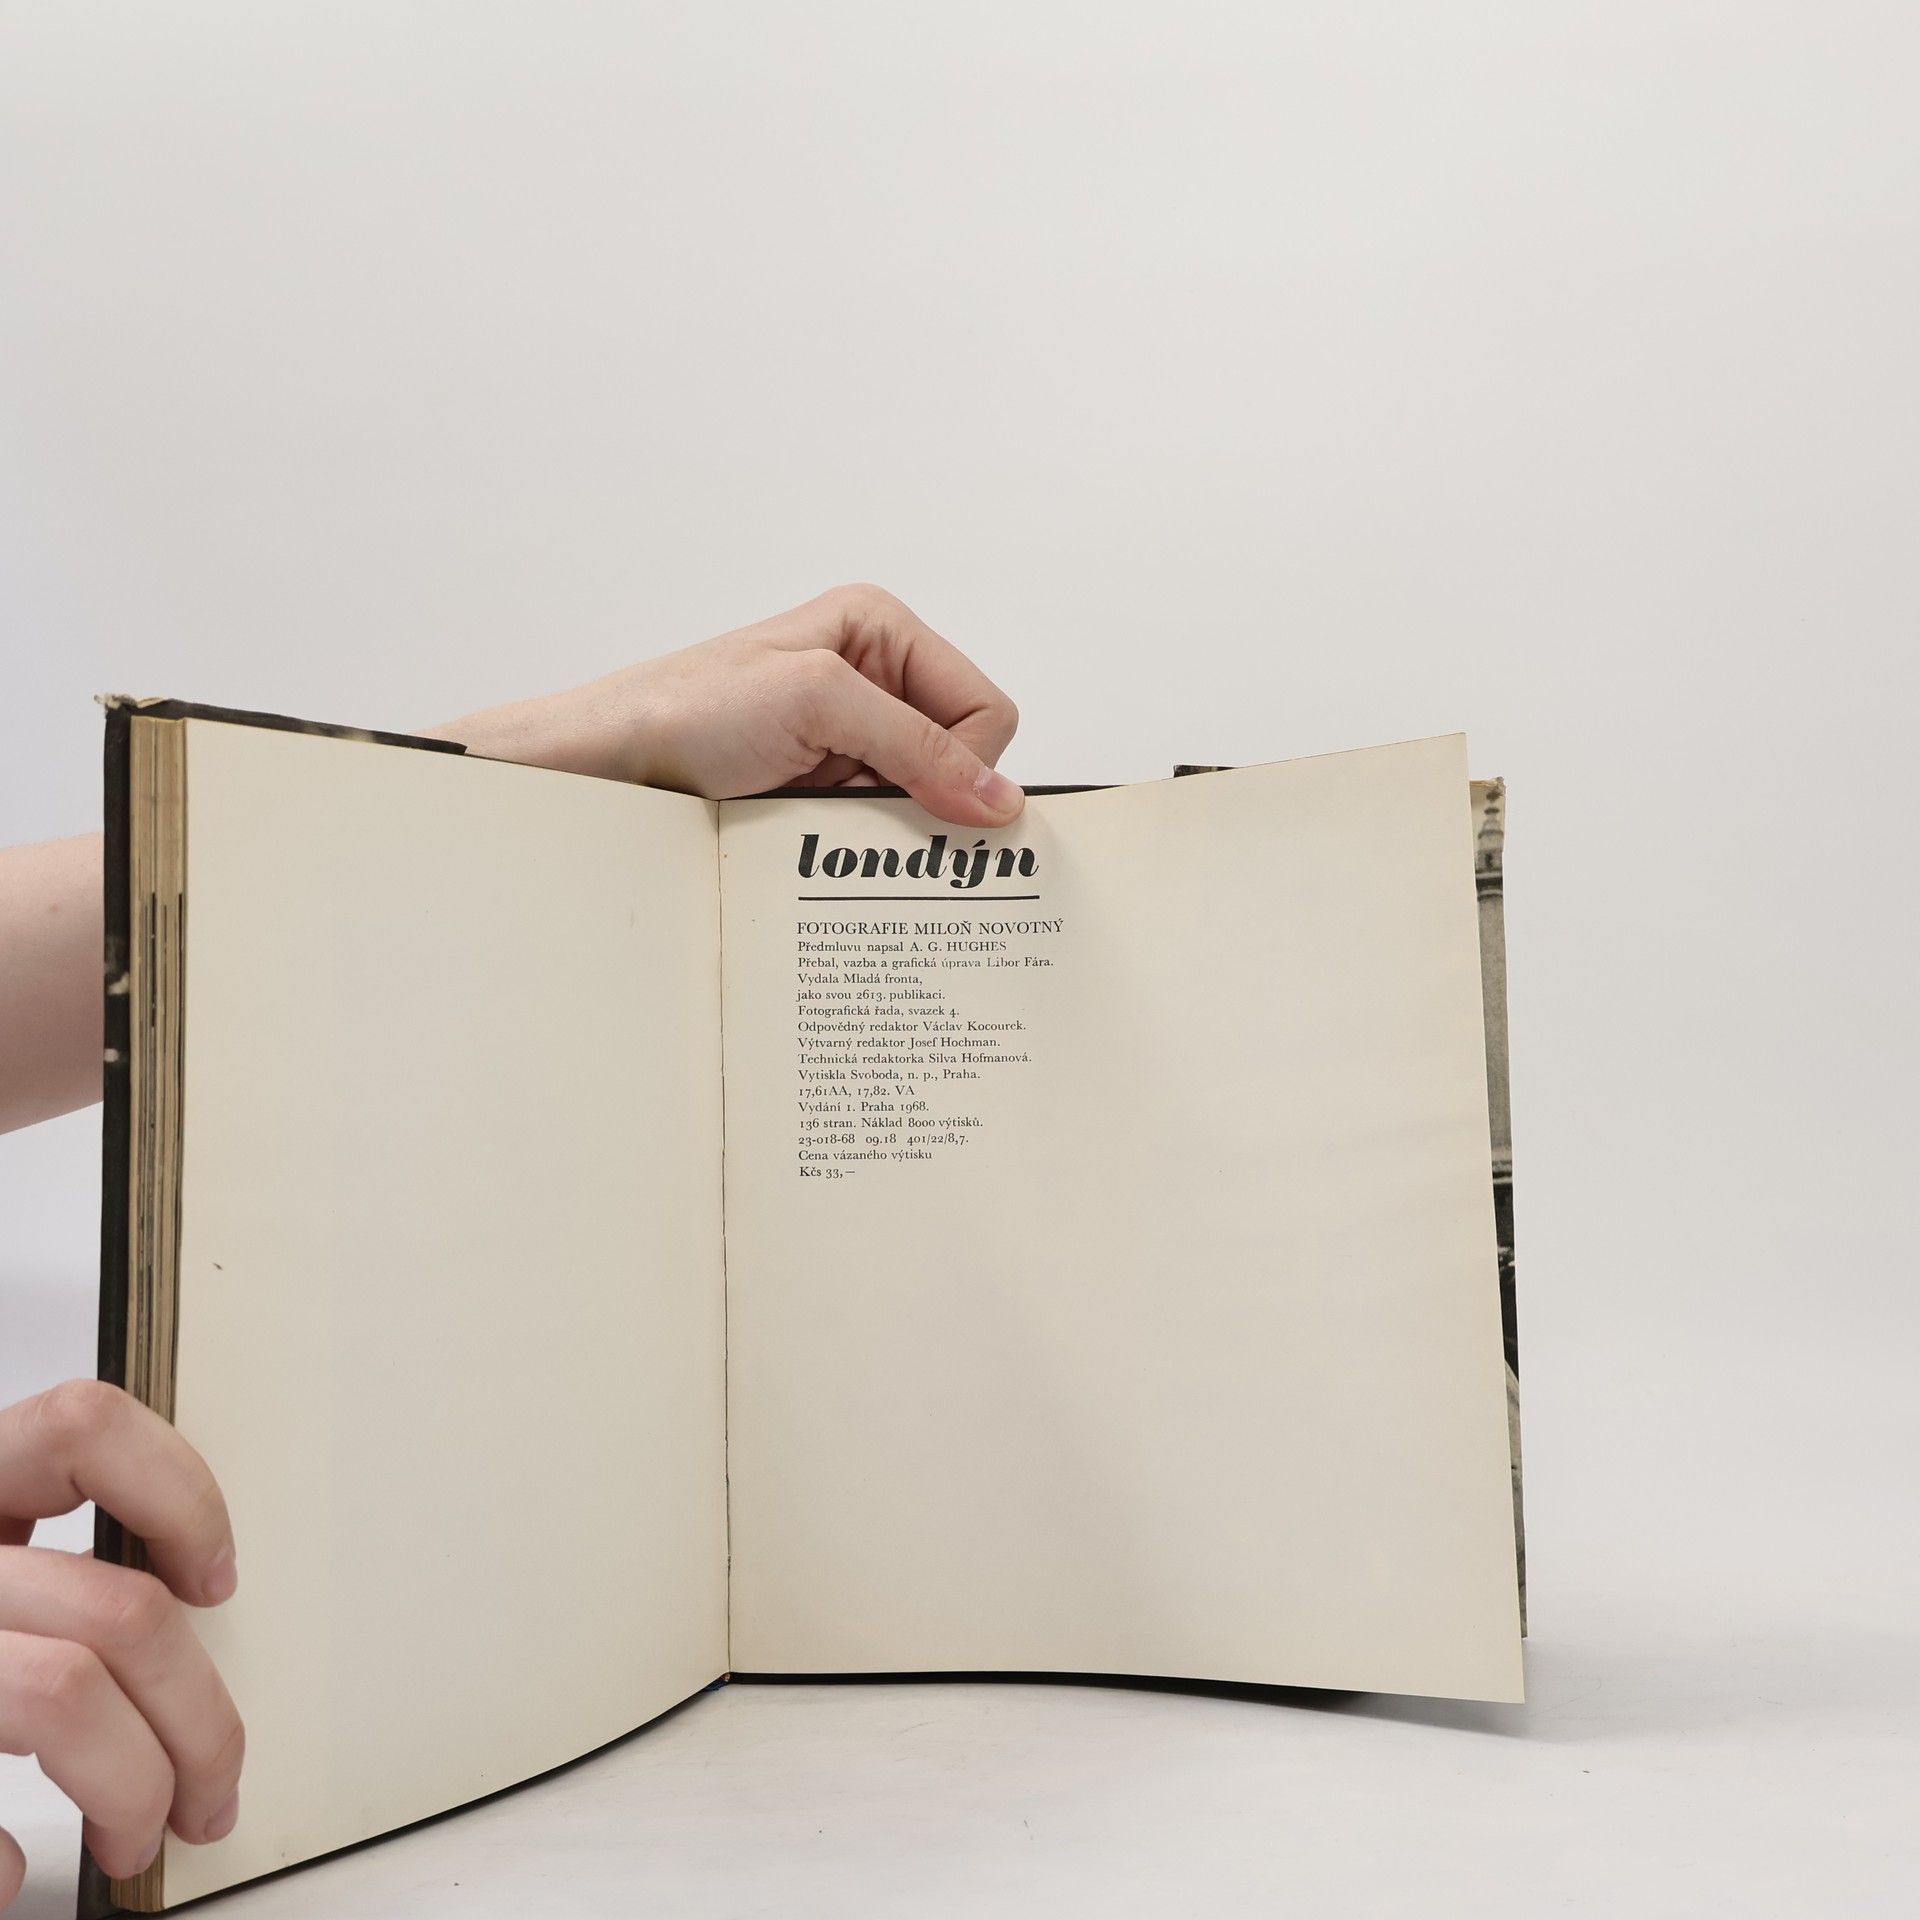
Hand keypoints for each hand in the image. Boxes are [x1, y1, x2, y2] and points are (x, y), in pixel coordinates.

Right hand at [0, 1382, 243, 1907]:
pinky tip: (6, 1873)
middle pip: (118, 1610)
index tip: (213, 1582)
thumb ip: (47, 1569)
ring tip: (136, 1836)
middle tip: (210, 1789)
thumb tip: (185, 1604)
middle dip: (198, 1721)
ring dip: (132, 1787)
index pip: (83, 1428)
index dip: (177, 1496)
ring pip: (64, 1693)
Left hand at [429, 583, 1024, 826]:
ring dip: (889, 828)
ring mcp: (850, 741)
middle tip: (871, 817)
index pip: (986, 709)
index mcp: (882, 631)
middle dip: (929, 798)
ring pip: (925, 805)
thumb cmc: (685, 708)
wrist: (604, 765)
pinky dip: (862, 848)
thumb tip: (998, 801)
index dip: (966, 762)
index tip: (919, 796)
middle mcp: (875, 682)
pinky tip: (817, 839)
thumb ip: (917, 744)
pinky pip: (881, 833)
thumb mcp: (815, 702)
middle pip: (962, 761)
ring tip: (828, 823)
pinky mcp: (826, 791)